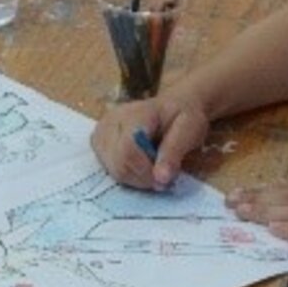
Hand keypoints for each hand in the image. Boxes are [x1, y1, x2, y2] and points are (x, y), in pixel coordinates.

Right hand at [91, 94, 208, 189]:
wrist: (173, 107)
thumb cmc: (183, 117)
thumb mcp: (190, 130)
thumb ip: (173, 153)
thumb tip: (160, 179)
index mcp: (135, 113)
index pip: (128, 149)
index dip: (146, 171)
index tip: (165, 179)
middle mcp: (110, 121)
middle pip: (118, 163)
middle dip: (142, 178)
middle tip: (162, 177)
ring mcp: (101, 132)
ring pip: (112, 170)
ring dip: (135, 178)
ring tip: (153, 169)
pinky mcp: (98, 143)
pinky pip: (108, 169)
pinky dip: (127, 175)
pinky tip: (140, 166)